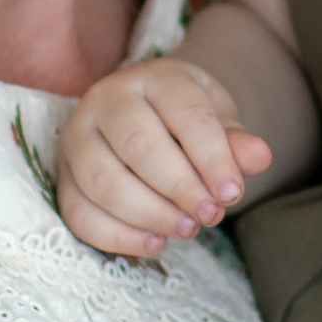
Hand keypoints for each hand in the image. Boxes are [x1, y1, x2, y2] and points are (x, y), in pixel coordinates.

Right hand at [56, 57, 269, 258]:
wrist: (146, 112)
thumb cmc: (186, 118)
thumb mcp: (217, 118)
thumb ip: (235, 139)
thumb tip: (259, 157)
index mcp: (154, 78)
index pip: (185, 113)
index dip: (212, 157)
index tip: (232, 193)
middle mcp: (107, 100)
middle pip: (138, 145)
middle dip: (180, 188)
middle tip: (210, 216)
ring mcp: (77, 137)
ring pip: (103, 180)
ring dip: (148, 214)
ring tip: (187, 229)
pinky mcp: (63, 175)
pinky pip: (78, 212)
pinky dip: (117, 236)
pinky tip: (155, 244)